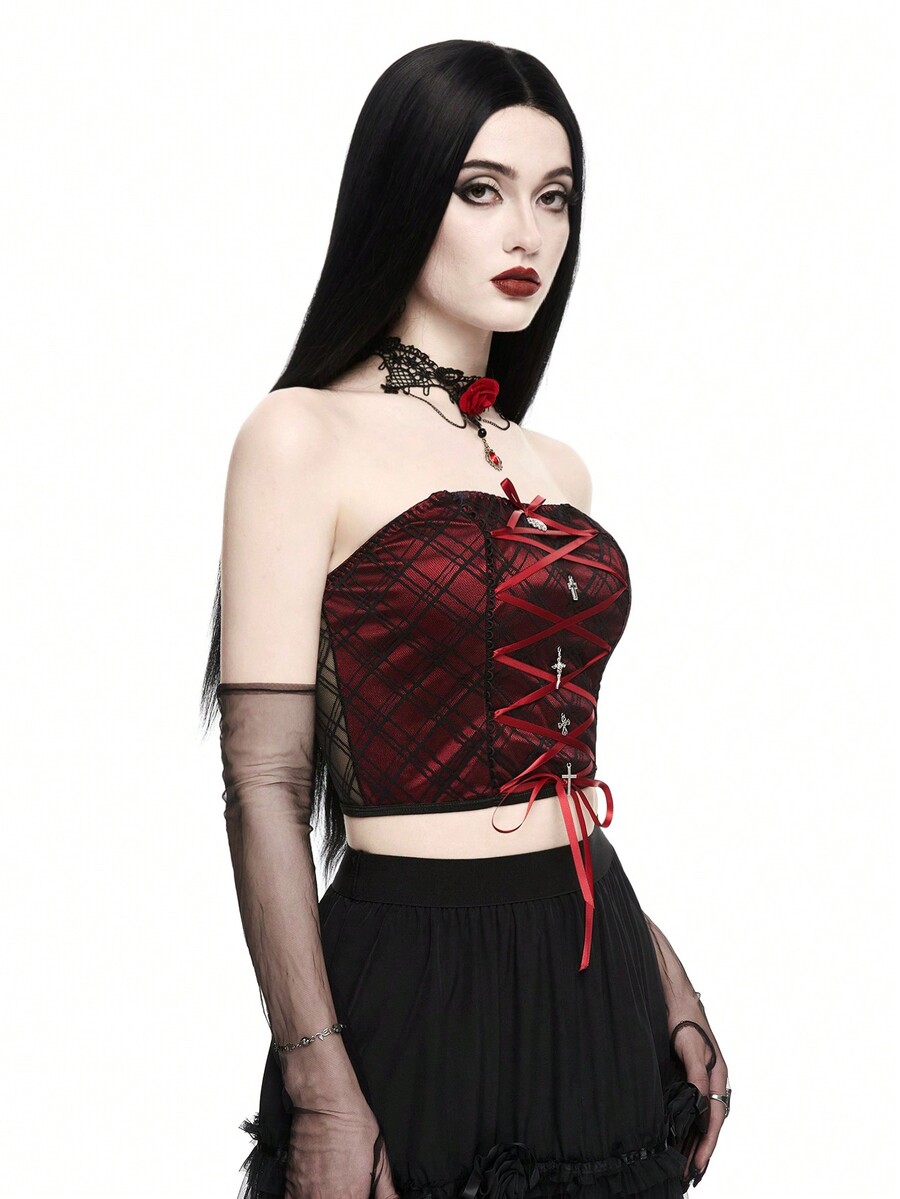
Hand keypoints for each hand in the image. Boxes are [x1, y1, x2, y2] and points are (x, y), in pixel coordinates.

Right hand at [285, 1098, 399, 1198]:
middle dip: (345, 1196)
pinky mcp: (291, 1187)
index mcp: (352, 1196)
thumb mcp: (380, 1157)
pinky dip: (308, 1197)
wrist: (325, 1103)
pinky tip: (315, 1189)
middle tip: (347, 1187)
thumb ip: (386, 1189)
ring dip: (327, 1196)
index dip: (362, 1198)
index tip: (362, 1193)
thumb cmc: (353, 1123)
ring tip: (333, 1186)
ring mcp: (306, 1195)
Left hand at [669, 1000, 728, 1186]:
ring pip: (702, 1117)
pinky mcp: (690, 1074)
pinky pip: (693, 1106)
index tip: (699, 1163)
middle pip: (711, 1122)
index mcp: (719, 1075)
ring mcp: (703, 1078)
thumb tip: (700, 1102)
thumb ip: (696, 1075)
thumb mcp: (690, 1048)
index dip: (707, 1142)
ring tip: (686, 1163)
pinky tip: (680, 1135)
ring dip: (694, 1140)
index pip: (715, 1117)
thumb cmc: (684, 1018)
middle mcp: (714, 1080)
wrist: (675, 997)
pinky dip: (688, 1124)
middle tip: (691, 1173)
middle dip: (702, 1148)